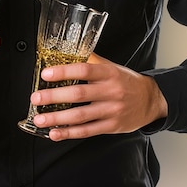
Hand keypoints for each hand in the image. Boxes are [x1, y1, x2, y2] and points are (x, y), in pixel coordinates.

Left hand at [29, 53, 167, 140]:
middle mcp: (110, 91)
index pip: (84, 70)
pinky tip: (55, 133)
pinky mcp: (111, 126)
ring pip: (81, 116)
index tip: (46, 73)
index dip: (64, 72)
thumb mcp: (111, 66)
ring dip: (57, 118)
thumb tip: (67, 52)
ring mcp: (111, 111)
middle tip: (36, 97)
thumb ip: (91, 61)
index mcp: (109, 73)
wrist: (150, 99)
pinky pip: (87, 131)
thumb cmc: (126, 80)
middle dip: (54, 96)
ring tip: (40, 118)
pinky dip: (69, 133)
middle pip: (79, 94)